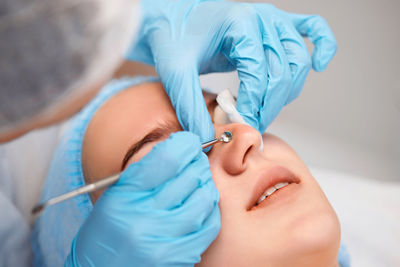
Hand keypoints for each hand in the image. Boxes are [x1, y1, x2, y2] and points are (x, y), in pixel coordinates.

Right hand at [65, 132, 219, 265]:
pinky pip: (210, 224)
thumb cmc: (107, 230)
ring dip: (206, 184)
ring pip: (205, 198)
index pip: (168, 158)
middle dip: (198, 161)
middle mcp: (145, 218)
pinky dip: (209, 209)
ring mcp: (165, 240)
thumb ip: (146, 168)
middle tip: (195, 160)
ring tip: (197, 183)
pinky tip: (199, 205)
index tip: (189, 142)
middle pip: (191, 175)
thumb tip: (180, 145)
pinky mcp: (180, 256)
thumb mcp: (116, 193)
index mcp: (125, 196)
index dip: (186, 144)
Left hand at [127, 0, 336, 134]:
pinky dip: (323, 45)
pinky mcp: (276, 23)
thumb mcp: (175, 74)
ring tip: (265, 106)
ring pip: (299, 61)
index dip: (254, 104)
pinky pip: (313, 28)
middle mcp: (261, 19)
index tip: (243, 123)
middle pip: (284, 70)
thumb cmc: (173, 38)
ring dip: (287, 90)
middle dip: (270, 104)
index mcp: (238, 24)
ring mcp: (272, 19)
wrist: (173, 18)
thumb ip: (191, 107)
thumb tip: (209, 139)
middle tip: (253, 123)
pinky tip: (320, 64)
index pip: (259, 72)